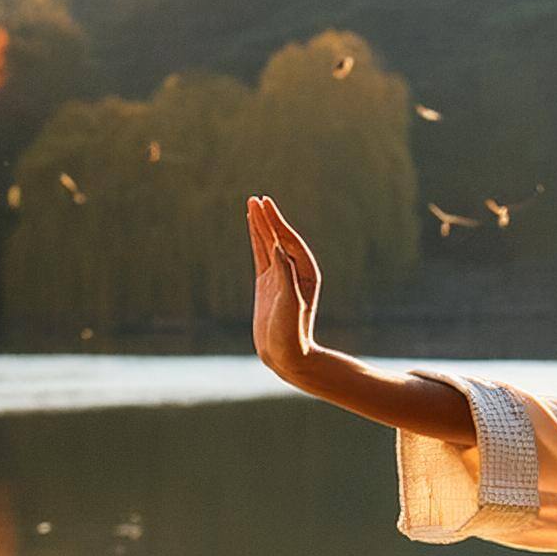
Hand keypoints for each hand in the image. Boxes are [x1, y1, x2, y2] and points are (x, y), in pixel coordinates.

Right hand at [247, 193, 321, 379]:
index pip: (288, 241)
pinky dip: (256, 241)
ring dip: (260, 226)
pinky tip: (252, 229)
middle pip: (278, 238)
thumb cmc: (292, 334)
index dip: (276, 222)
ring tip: (252, 205)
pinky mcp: (267, 285)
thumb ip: (285, 275)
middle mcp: (294, 272)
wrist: (287, 356)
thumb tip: (277, 247)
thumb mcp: (290, 304)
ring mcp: (279, 277)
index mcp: (304, 273)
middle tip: (256, 199)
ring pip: (267, 245)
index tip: (265, 204)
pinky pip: (260, 256)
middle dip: (267, 219)